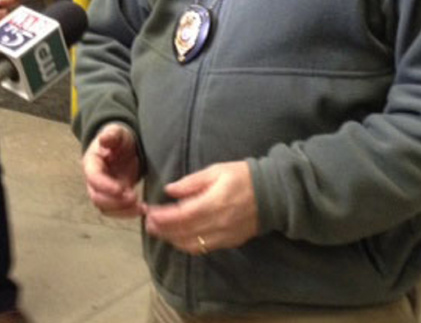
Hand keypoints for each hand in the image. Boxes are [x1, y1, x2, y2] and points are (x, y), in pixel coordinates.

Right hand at [82, 123, 143, 217]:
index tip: (121, 189)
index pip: (93, 178)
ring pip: (106, 208)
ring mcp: (104, 190)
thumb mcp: (117, 132)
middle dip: (115, 202)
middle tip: (134, 198)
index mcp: (92, 163)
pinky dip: (127, 213)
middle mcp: (94, 180)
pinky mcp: (114, 197)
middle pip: (97, 198)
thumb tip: (103, 139)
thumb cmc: (119, 138)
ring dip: (122, 211)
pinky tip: (141, 209)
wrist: (123, 146)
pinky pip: (116, 210)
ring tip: (141, 207)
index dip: (105, 186)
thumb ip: (111, 135)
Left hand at [143, 161, 257, 253]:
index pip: (181, 216)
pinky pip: (203, 248)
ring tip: (159, 231)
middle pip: (183, 233)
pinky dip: (186, 245)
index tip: (149, 212)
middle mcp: (217, 223)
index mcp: (214, 203)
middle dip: (162, 230)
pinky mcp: (229, 243)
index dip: (162, 217)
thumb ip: (191, 183)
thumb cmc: (242, 177)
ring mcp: (224, 236)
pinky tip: (177, 238)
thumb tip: (169, 191)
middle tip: (148, 224)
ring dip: (172, 239)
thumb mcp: (216, 171)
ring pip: (191, 244)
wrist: (272, 194)